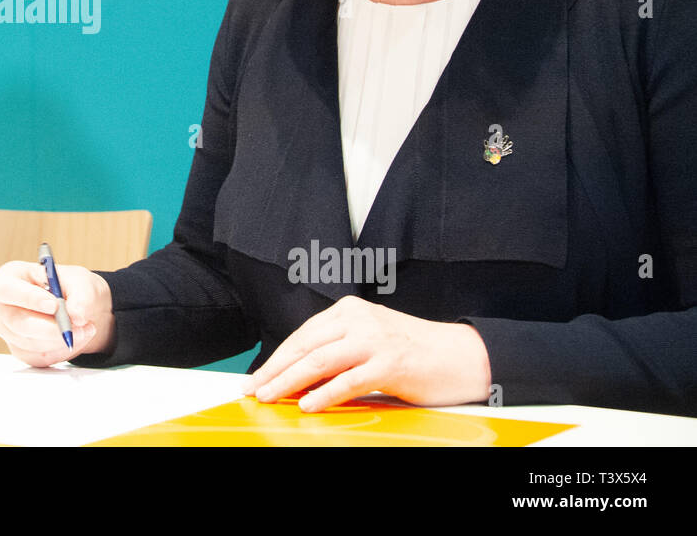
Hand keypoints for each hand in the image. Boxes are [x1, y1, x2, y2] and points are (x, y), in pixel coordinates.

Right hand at [0, 260, 114, 366]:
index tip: (54, 306)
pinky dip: (61, 350)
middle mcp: (2, 304)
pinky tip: (76, 338)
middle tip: (78, 326)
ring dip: (61, 340)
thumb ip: (80, 296)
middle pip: (16, 322)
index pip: (6, 289)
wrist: (77, 306)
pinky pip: (38, 356)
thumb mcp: (81, 281)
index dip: (28, 298)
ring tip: (85, 328)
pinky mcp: (19, 349)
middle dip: (50, 328)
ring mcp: (8, 329)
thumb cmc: (71, 286)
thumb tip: (76, 316)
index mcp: (9, 277)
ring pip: (29, 342)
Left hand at [242, 295, 491, 410]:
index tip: (257, 377)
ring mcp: (374, 340)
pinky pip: (349, 380)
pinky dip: (325, 394)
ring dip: (290, 382)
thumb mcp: (368, 339)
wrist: (460, 355)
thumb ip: (337, 349)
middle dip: (275, 370)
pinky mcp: (390, 363)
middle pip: (306, 347)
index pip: (303, 335)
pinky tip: (308, 405)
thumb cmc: (412, 351)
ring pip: (320, 362)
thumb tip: (297, 375)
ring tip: (271, 397)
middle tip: (254, 389)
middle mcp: (358, 319)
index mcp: (349, 310)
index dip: (277, 358)